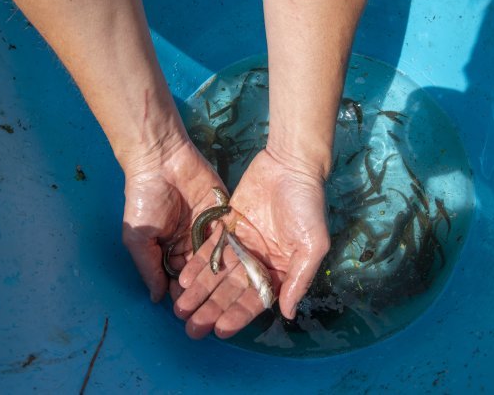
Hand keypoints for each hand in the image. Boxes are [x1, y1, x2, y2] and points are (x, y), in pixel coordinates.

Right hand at [122, 139, 227, 302]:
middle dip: (208, 294)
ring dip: (225, 278)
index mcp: (169, 251)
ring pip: (219, 259)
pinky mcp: (225, 215)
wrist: (162, 161)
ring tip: (233, 301)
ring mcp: (209, 230)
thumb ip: (148, 268)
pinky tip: (245, 272)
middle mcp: (191, 244)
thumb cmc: (144, 200)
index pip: (179, 280)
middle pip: (202, 273)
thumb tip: (156, 300)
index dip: (184, 297)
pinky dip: (237, 253)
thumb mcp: (138, 238)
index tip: (192, 318)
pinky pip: (232, 237)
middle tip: (217, 318)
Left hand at [174, 148, 329, 337]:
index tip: (220, 331)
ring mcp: (243, 242)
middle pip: (232, 290)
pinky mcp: (229, 224)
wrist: (291, 163)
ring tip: (181, 308)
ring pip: (218, 272)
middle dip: (212, 309)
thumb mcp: (313, 244)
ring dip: (200, 291)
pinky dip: (197, 263)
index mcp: (282, 268)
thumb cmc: (308, 204)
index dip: (238, 315)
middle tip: (192, 328)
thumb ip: (300, 279)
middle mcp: (260, 259)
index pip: (256, 298)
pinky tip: (183, 279)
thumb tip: (288, 314)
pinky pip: (210, 248)